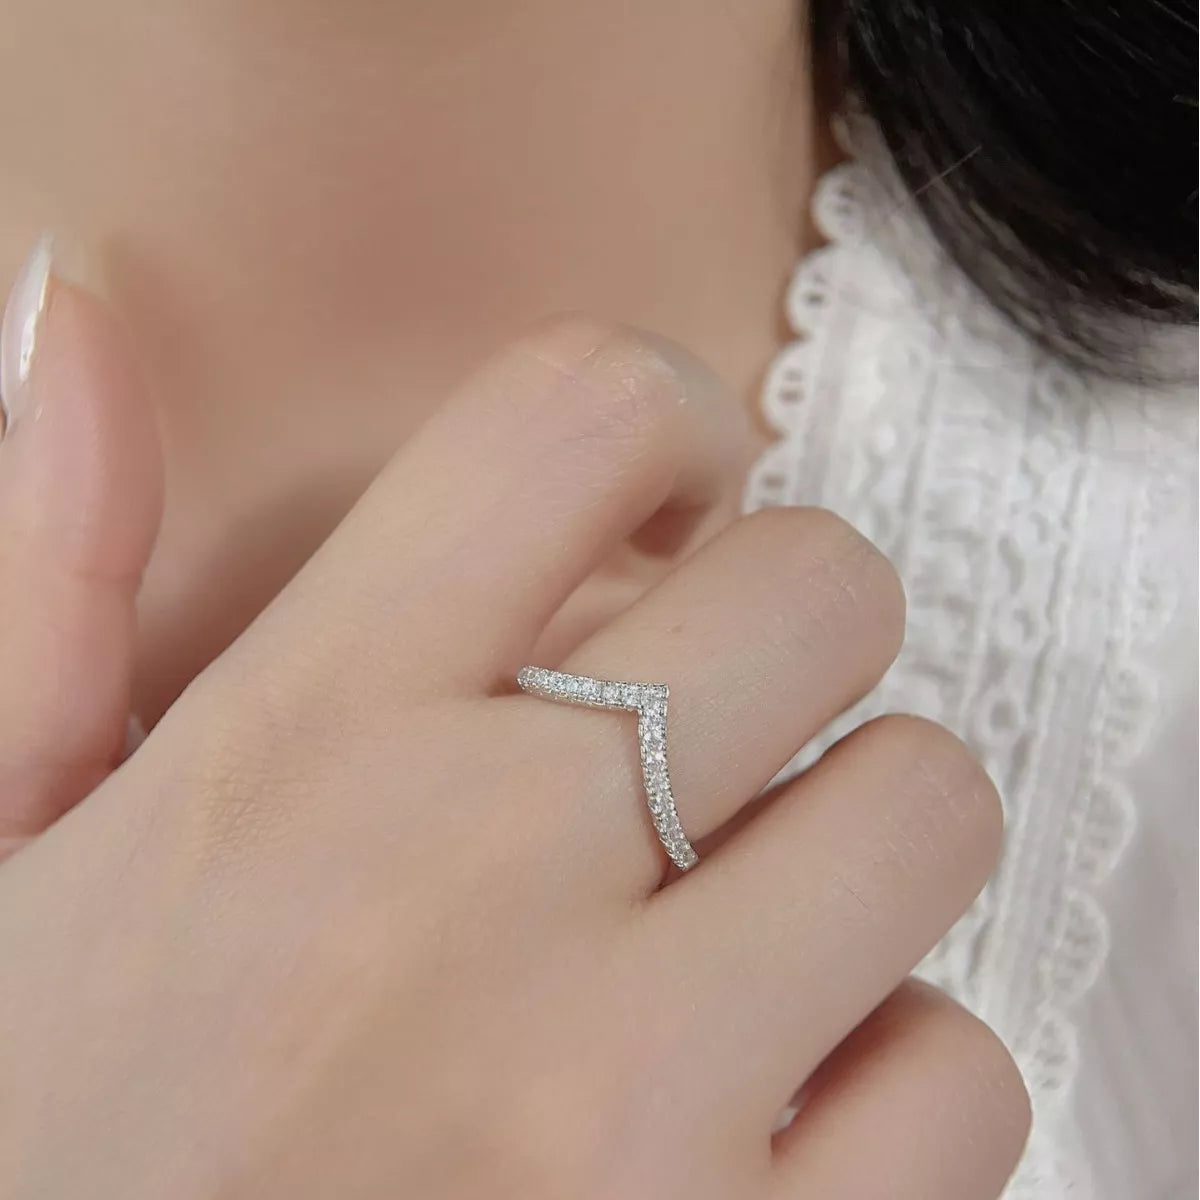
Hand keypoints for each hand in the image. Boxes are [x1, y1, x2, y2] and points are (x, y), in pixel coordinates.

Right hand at [0, 293, 1028, 1197]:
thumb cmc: (56, 1161)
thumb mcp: (2, 851)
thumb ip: (58, 574)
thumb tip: (75, 319)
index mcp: (296, 755)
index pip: (575, 418)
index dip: (667, 420)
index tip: (678, 501)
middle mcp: (476, 899)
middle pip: (822, 593)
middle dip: (786, 638)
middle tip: (706, 730)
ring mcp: (632, 1116)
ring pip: (920, 816)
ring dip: (845, 856)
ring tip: (722, 934)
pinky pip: (958, 1076)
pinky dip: (885, 1084)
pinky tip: (752, 1122)